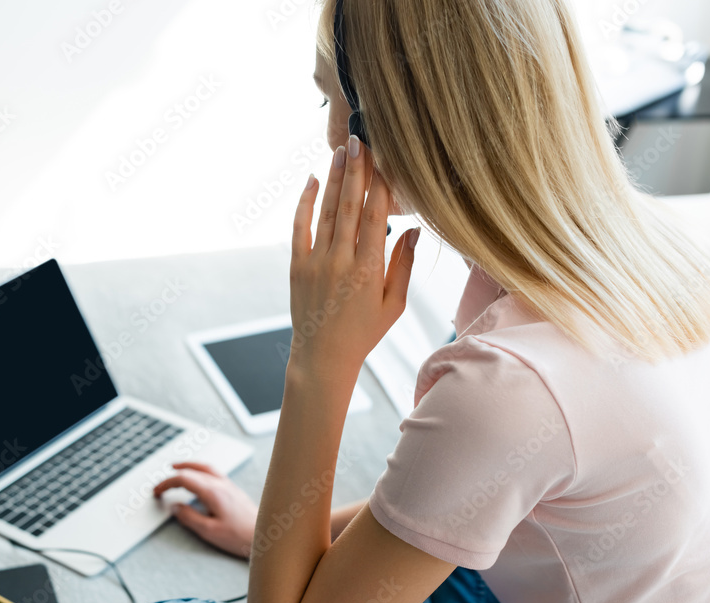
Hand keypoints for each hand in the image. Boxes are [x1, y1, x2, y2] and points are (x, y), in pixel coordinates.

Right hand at [153, 461, 257, 559]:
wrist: (265, 535)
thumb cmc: (239, 536)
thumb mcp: (209, 531)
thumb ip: (189, 518)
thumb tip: (175, 507)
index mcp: (213, 492)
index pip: (184, 479)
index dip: (167, 483)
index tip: (157, 491)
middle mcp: (221, 484)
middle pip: (192, 470)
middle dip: (173, 475)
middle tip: (161, 484)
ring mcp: (228, 485)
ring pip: (205, 467)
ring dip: (188, 466)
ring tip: (177, 467)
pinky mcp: (233, 490)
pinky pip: (213, 472)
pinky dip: (200, 470)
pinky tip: (199, 477)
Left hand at [289, 136, 419, 382]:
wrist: (322, 357)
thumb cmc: (363, 333)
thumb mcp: (394, 304)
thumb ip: (403, 265)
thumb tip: (413, 230)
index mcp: (368, 270)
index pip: (374, 217)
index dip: (379, 185)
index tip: (384, 159)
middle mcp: (340, 261)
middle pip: (349, 207)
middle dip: (355, 171)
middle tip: (359, 140)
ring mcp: (316, 262)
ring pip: (326, 212)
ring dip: (333, 179)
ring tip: (340, 151)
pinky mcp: (297, 266)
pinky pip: (300, 227)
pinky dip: (304, 202)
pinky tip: (310, 180)